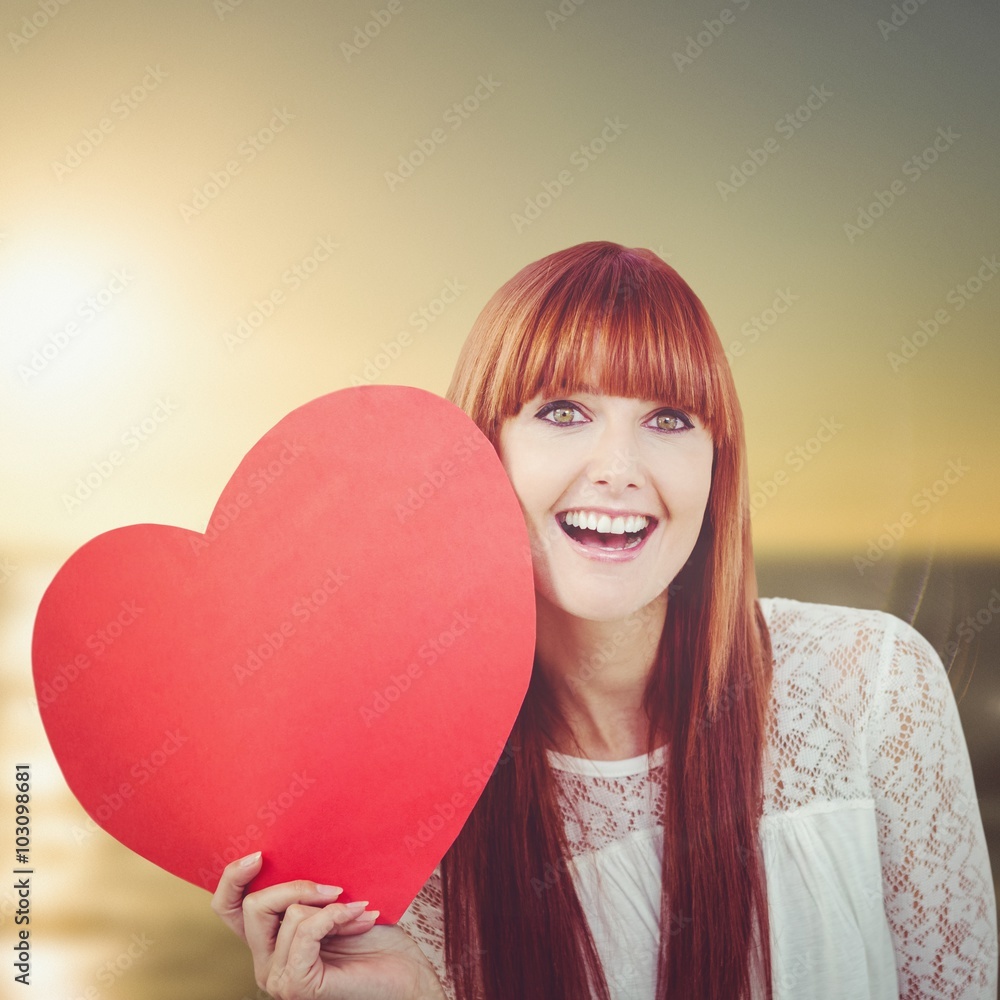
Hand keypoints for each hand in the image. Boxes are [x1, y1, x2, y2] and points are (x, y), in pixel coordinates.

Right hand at [211, 852, 445, 999]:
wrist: (404, 973)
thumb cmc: (373, 936)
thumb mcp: (331, 899)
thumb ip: (306, 886)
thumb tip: (293, 847)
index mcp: (268, 938)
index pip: (226, 908)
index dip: (233, 878)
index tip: (260, 855)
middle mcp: (265, 961)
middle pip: (254, 905)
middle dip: (297, 886)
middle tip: (335, 888)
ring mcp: (279, 977)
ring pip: (288, 915)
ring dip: (331, 906)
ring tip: (357, 911)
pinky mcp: (299, 985)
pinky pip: (307, 932)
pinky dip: (334, 917)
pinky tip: (358, 917)